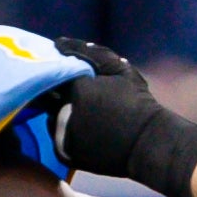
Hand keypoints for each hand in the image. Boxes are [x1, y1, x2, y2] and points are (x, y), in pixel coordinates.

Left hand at [45, 38, 168, 176]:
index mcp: (76, 88)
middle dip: (61, 95)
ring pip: (51, 117)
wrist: (146, 143)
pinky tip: (85, 132)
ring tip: (86, 116)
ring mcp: (61, 134)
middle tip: (83, 100)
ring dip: (61, 113)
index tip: (73, 80)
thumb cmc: (137, 102)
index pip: (54, 74)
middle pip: (50, 97)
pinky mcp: (62, 153)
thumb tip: (60, 42)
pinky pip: (57, 138)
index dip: (62, 75)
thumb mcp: (120, 70)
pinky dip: (65, 133)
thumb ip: (90, 53)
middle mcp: (63, 111)